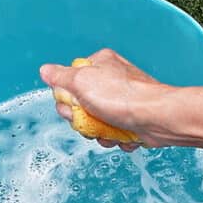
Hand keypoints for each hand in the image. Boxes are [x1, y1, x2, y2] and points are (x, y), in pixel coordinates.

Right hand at [39, 48, 171, 150]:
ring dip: (100, 132)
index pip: (69, 82)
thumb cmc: (124, 96)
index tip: (73, 107)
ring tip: (110, 130)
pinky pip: (114, 132)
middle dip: (83, 120)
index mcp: (99, 64)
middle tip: (92, 120)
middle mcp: (112, 80)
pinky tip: (124, 135)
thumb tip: (45, 70)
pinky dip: (117, 138)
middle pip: (81, 105)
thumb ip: (60, 76)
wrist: (157, 118)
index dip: (67, 100)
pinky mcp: (132, 119)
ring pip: (97, 122)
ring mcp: (122, 101)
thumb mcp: (82, 81)